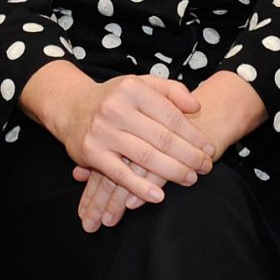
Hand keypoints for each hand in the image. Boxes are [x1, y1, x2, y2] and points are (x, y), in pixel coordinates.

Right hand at [21, 64, 214, 211]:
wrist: (70, 106)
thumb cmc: (114, 98)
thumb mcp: (141, 84)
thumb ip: (171, 90)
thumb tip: (195, 106)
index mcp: (133, 89)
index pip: (171, 116)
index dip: (194, 135)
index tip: (209, 148)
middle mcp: (116, 108)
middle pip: (162, 137)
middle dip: (189, 155)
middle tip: (205, 167)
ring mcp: (103, 131)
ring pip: (146, 156)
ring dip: (172, 171)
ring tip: (190, 179)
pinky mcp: (92, 153)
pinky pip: (120, 174)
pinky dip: (140, 188)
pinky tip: (158, 196)